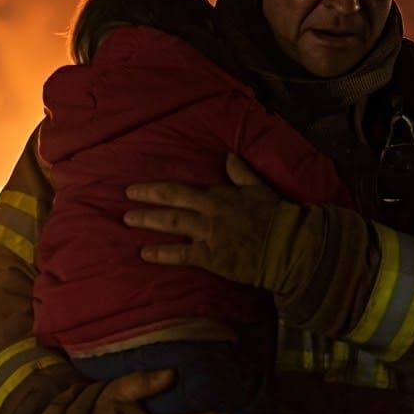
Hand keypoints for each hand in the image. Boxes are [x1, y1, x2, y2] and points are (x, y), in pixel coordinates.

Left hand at [123, 153, 279, 285]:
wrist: (287, 247)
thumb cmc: (275, 217)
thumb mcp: (259, 188)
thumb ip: (241, 173)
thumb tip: (228, 156)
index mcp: (220, 195)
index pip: (184, 189)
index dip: (160, 189)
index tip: (141, 188)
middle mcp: (210, 212)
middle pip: (172, 200)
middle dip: (147, 197)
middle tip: (127, 195)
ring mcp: (209, 235)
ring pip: (173, 223)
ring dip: (148, 220)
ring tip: (128, 219)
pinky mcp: (211, 257)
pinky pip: (182, 255)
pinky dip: (162, 253)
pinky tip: (145, 253)